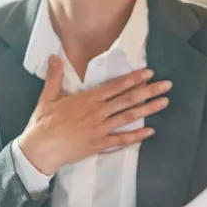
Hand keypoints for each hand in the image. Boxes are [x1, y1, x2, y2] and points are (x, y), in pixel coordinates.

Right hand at [17, 55, 171, 175]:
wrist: (39, 150)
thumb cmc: (42, 123)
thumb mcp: (47, 97)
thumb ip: (54, 76)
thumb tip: (54, 56)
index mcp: (87, 99)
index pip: (115, 86)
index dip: (133, 79)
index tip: (149, 73)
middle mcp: (97, 112)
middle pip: (127, 99)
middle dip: (149, 91)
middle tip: (166, 85)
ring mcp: (100, 129)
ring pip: (128, 117)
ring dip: (148, 109)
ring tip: (164, 103)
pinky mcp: (98, 144)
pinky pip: (121, 140)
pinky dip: (136, 136)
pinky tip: (150, 131)